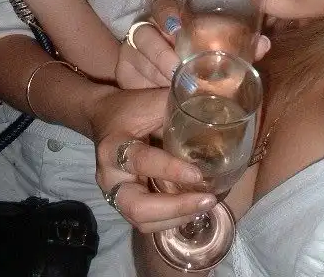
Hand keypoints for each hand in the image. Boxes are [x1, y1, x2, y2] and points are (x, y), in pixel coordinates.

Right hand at [91, 85, 216, 232]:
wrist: (104, 116)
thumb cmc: (131, 108)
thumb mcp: (152, 102)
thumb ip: (180, 107)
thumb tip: (219, 108)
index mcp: (114, 147)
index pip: (141, 162)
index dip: (170, 170)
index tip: (197, 174)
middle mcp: (110, 177)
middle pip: (137, 207)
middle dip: (175, 208)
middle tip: (207, 200)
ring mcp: (115, 194)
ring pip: (143, 221)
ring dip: (177, 218)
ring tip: (206, 204)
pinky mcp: (126, 203)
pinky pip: (148, 221)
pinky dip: (172, 219)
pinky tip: (195, 209)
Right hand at [116, 0, 271, 89]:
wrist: (164, 86)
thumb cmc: (197, 63)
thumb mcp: (216, 54)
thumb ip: (239, 48)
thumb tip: (264, 43)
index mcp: (173, 20)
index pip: (164, 5)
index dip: (168, 13)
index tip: (177, 28)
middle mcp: (150, 30)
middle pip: (145, 31)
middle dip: (161, 51)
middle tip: (179, 67)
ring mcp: (133, 49)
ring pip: (138, 54)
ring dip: (156, 69)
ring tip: (173, 84)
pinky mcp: (124, 68)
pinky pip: (130, 73)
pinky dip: (145, 83)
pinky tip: (159, 93)